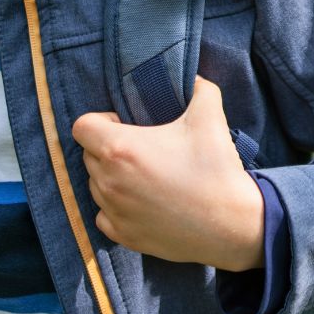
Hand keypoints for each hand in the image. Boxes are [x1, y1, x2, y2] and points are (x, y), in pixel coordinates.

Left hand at [72, 76, 263, 270]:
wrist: (232, 225)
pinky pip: (104, 214)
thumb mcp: (209, 116)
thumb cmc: (217, 170)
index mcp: (120, 149)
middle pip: (88, 155)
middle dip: (107, 147)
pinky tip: (144, 201)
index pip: (82, 126)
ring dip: (112, 177)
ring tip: (145, 175)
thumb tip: (191, 78)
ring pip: (95, 185)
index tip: (125, 124)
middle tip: (141, 148)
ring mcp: (113, 212)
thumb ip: (197, 87)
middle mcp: (108, 182)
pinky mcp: (123, 236)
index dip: (101, 120)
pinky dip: (117, 207)